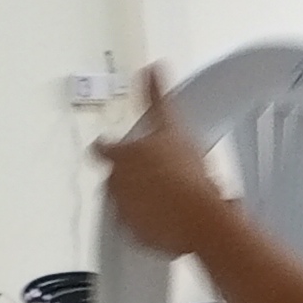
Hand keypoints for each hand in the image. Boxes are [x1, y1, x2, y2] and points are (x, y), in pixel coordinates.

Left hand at [91, 67, 241, 258]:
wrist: (201, 217)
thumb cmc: (186, 171)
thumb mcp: (173, 126)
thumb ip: (157, 96)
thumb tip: (151, 66)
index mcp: (120, 158)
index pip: (101, 148)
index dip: (109, 146)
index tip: (116, 145)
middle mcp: (115, 186)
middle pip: (114, 177)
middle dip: (129, 175)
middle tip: (157, 172)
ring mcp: (124, 214)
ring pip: (125, 203)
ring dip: (139, 198)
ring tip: (168, 195)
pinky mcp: (136, 237)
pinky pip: (139, 227)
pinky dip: (150, 223)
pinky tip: (170, 217)